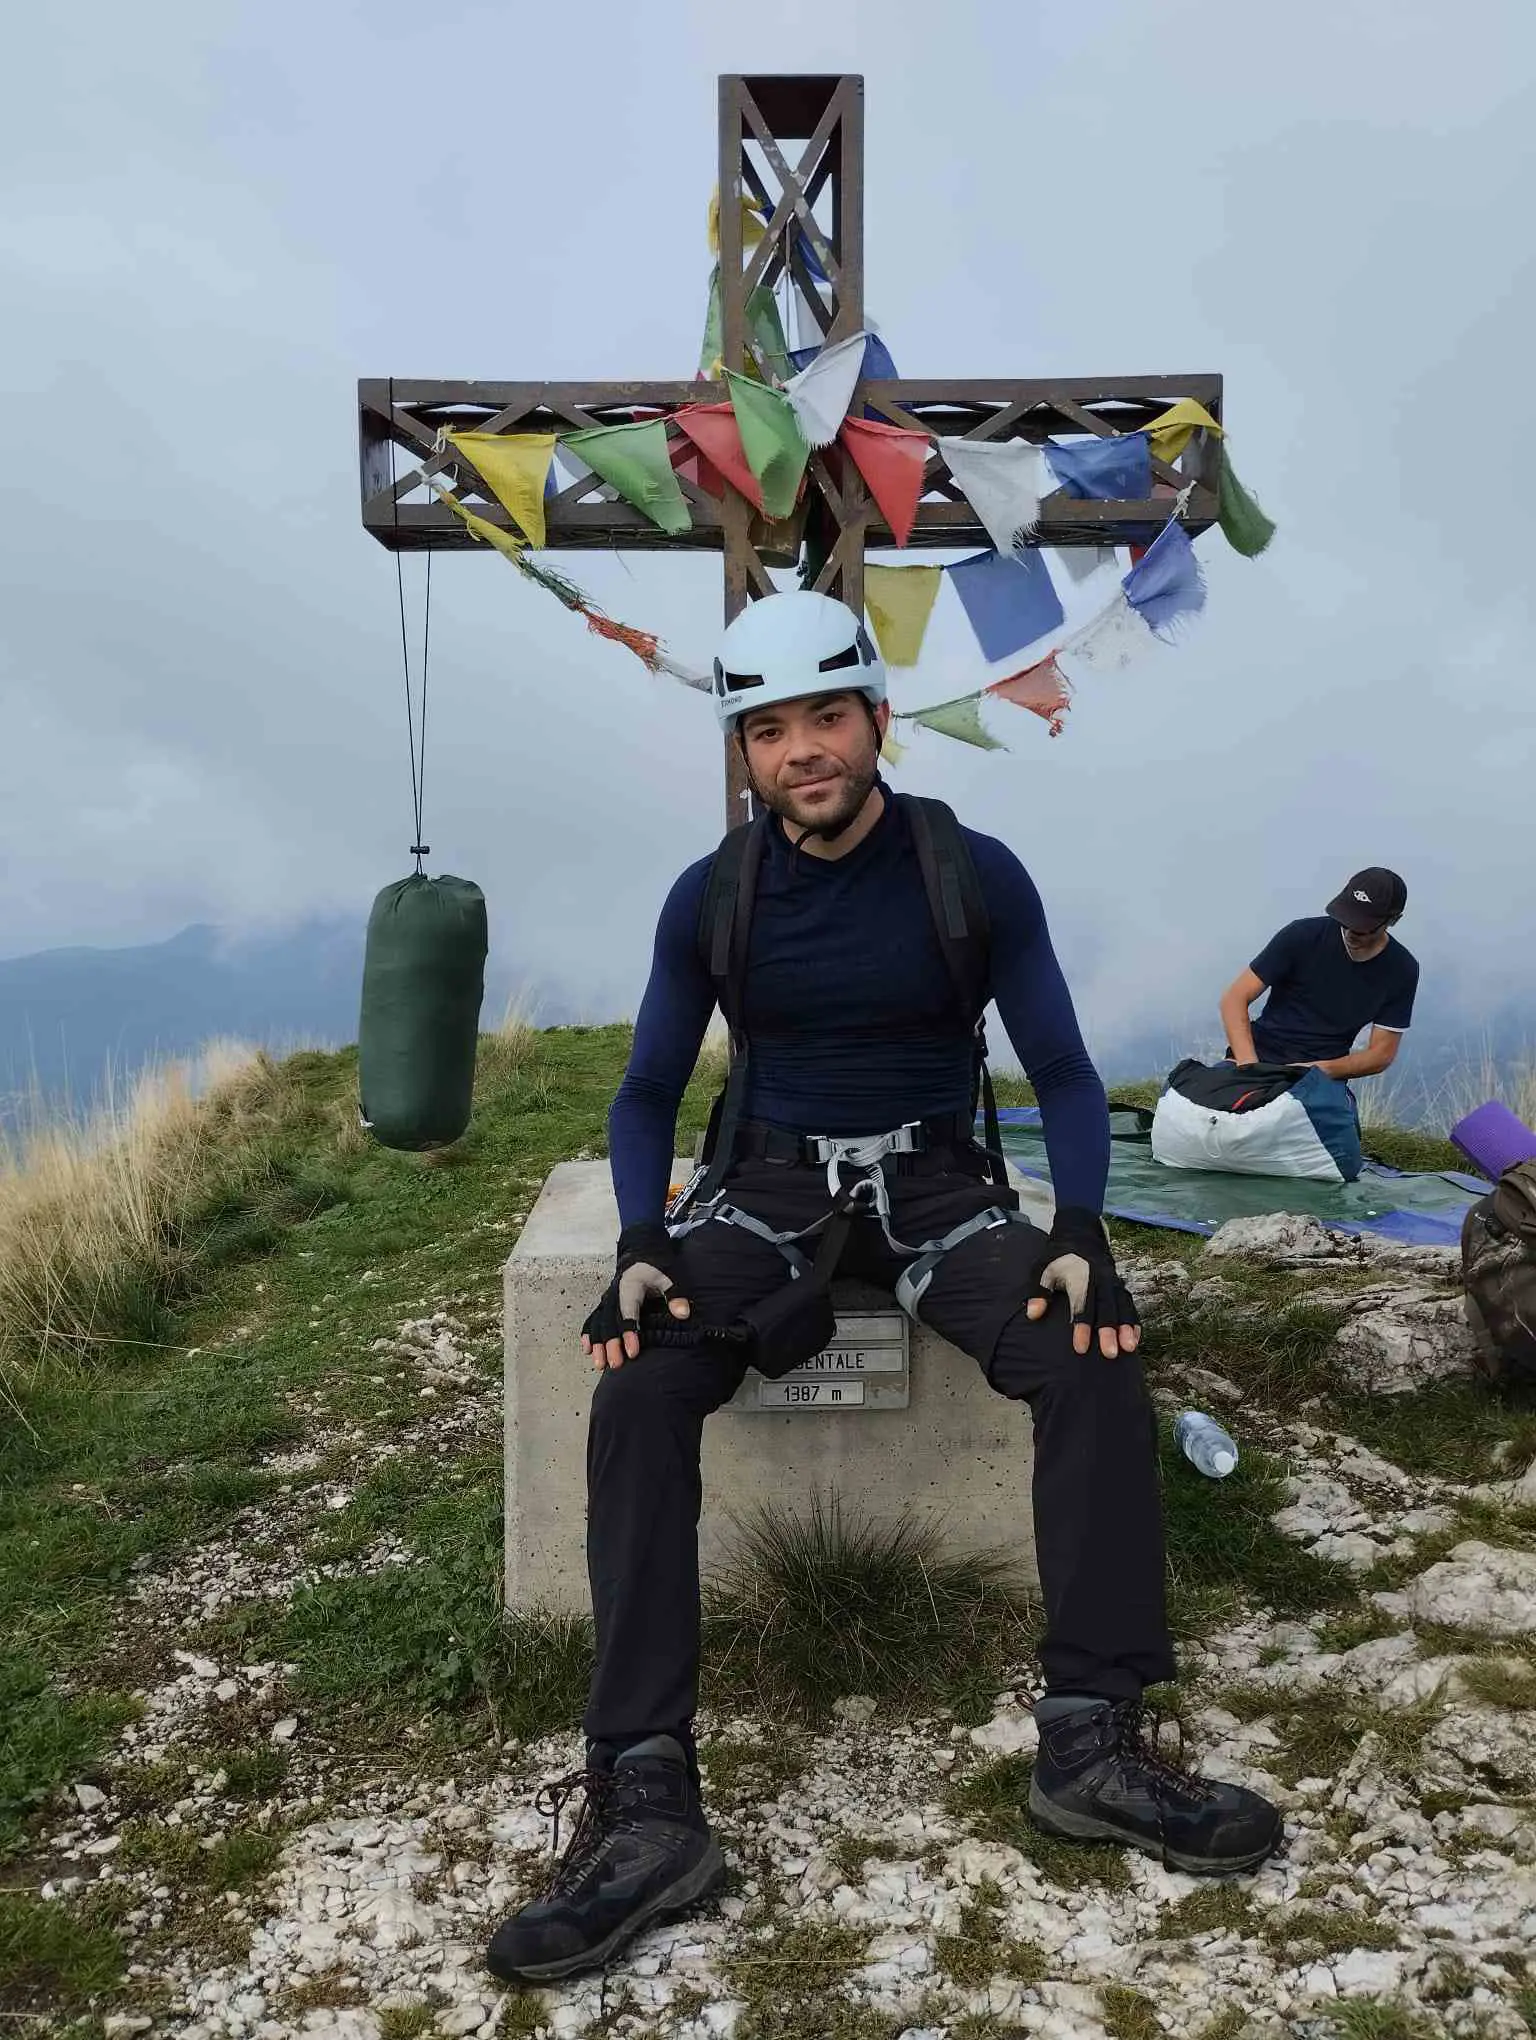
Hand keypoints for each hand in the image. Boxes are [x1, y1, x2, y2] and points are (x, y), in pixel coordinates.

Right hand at [581, 1222, 690, 1370]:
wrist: (641, 1250)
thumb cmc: (656, 1265)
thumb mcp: (670, 1275)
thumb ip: (675, 1294)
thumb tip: (683, 1314)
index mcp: (630, 1287)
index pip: (628, 1313)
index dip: (629, 1332)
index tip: (633, 1352)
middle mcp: (615, 1294)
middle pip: (610, 1322)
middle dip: (612, 1344)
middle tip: (616, 1364)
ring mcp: (608, 1299)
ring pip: (599, 1323)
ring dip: (598, 1344)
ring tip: (600, 1364)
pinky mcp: (606, 1303)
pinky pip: (593, 1319)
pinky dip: (589, 1334)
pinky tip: (588, 1350)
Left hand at [1024, 1205, 1139, 1358]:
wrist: (1079, 1233)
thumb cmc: (1058, 1257)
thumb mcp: (1043, 1269)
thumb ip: (1039, 1292)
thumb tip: (1033, 1315)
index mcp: (1080, 1277)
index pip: (1081, 1305)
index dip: (1081, 1326)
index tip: (1080, 1348)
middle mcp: (1099, 1279)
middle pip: (1106, 1307)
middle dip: (1109, 1331)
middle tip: (1110, 1353)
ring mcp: (1112, 1282)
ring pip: (1121, 1306)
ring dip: (1126, 1327)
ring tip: (1128, 1348)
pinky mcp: (1118, 1284)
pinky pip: (1129, 1303)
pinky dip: (1133, 1320)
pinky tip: (1135, 1339)